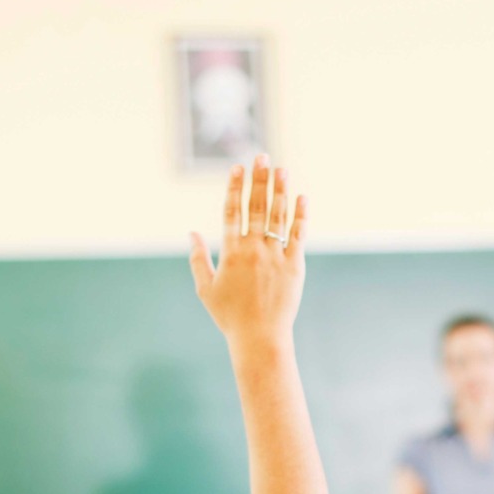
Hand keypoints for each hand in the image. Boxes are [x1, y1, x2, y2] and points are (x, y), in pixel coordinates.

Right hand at [190, 156, 306, 346]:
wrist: (259, 338)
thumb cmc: (229, 316)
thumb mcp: (205, 288)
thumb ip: (197, 258)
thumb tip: (191, 233)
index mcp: (231, 252)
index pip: (231, 211)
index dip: (234, 187)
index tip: (237, 167)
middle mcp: (253, 249)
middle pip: (256, 206)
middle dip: (259, 179)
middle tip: (262, 156)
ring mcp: (275, 256)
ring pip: (277, 216)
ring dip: (280, 190)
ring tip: (282, 169)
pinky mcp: (294, 266)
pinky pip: (298, 235)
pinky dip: (300, 216)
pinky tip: (301, 198)